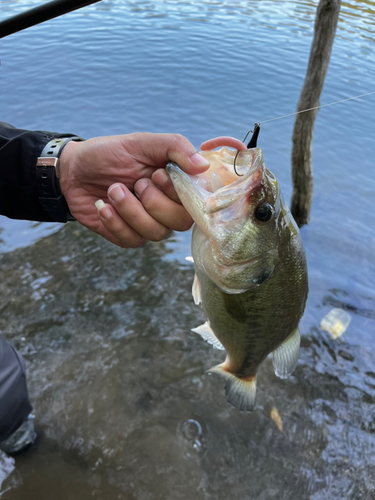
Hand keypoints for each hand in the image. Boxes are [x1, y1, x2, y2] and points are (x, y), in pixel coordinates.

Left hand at [58, 133, 209, 246]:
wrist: (74, 170)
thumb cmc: (110, 153)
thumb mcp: (142, 143)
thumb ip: (175, 147)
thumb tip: (204, 166)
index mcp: (176, 184)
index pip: (196, 200)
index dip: (177, 193)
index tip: (156, 174)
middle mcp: (168, 206)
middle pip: (180, 222)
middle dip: (153, 203)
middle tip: (135, 183)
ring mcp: (149, 223)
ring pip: (156, 233)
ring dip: (130, 211)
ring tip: (112, 190)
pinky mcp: (128, 236)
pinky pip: (133, 241)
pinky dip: (115, 222)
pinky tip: (103, 206)